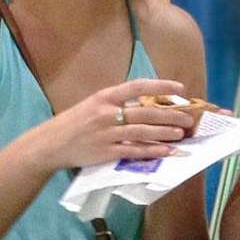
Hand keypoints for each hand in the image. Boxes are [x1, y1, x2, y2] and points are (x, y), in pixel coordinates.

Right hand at [36, 78, 195, 170]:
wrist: (51, 144)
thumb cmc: (74, 123)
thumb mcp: (93, 104)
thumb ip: (117, 103)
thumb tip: (146, 102)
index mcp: (104, 96)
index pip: (137, 86)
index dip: (161, 86)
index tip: (180, 89)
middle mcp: (106, 113)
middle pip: (145, 111)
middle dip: (170, 115)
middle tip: (188, 118)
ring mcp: (107, 134)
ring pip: (143, 131)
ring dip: (165, 132)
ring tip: (181, 133)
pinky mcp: (106, 152)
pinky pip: (134, 150)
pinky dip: (152, 150)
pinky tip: (166, 150)